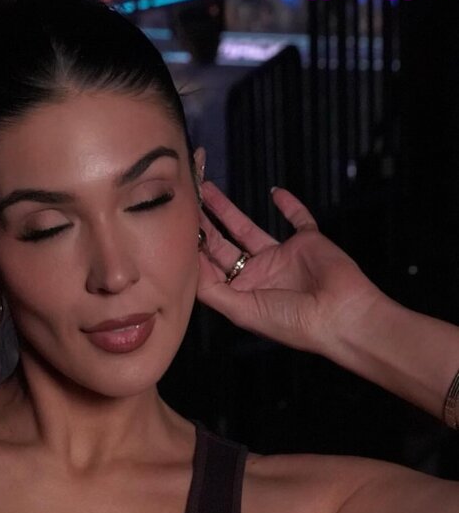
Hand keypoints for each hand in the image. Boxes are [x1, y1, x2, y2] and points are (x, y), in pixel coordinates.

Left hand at [195, 180, 386, 355]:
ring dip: (228, 210)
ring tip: (208, 191)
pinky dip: (289, 205)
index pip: (209, 268)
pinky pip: (297, 218)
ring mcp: (281, 257)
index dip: (192, 250)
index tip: (173, 229)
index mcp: (241, 294)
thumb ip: (212, 290)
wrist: (339, 315)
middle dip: (203, 226)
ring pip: (247, 228)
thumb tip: (188, 266)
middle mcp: (257, 275)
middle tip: (185, 202)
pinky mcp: (307, 242)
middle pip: (222, 245)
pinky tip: (275, 192)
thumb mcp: (241, 310)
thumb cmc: (290, 322)